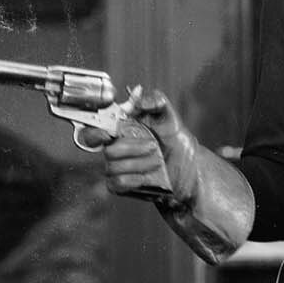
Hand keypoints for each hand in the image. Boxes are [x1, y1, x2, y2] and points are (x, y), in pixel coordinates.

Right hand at [84, 88, 192, 203]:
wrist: (189, 168)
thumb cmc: (176, 141)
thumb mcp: (170, 117)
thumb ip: (156, 100)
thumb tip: (139, 97)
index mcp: (120, 129)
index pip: (93, 129)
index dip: (94, 132)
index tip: (107, 134)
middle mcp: (115, 147)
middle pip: (108, 150)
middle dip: (133, 148)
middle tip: (153, 146)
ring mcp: (116, 167)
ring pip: (113, 167)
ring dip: (140, 163)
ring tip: (158, 161)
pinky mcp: (121, 185)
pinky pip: (117, 182)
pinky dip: (134, 179)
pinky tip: (146, 176)